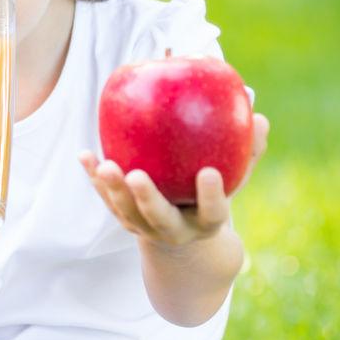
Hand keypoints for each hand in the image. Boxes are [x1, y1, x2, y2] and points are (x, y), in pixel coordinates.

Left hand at [78, 113, 269, 249]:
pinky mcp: (124, 217)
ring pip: (127, 212)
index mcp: (207, 221)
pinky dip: (95, 178)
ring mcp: (145, 227)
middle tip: (136, 176)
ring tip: (105, 165)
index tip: (208, 173)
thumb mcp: (235, 175)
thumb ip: (247, 146)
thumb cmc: (211, 190)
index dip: (211, 196)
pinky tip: (85, 155)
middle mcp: (174, 229)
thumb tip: (254, 107)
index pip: (213, 212)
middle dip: (147, 199)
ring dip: (113, 190)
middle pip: (159, 218)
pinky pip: (106, 198)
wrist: (183, 232)